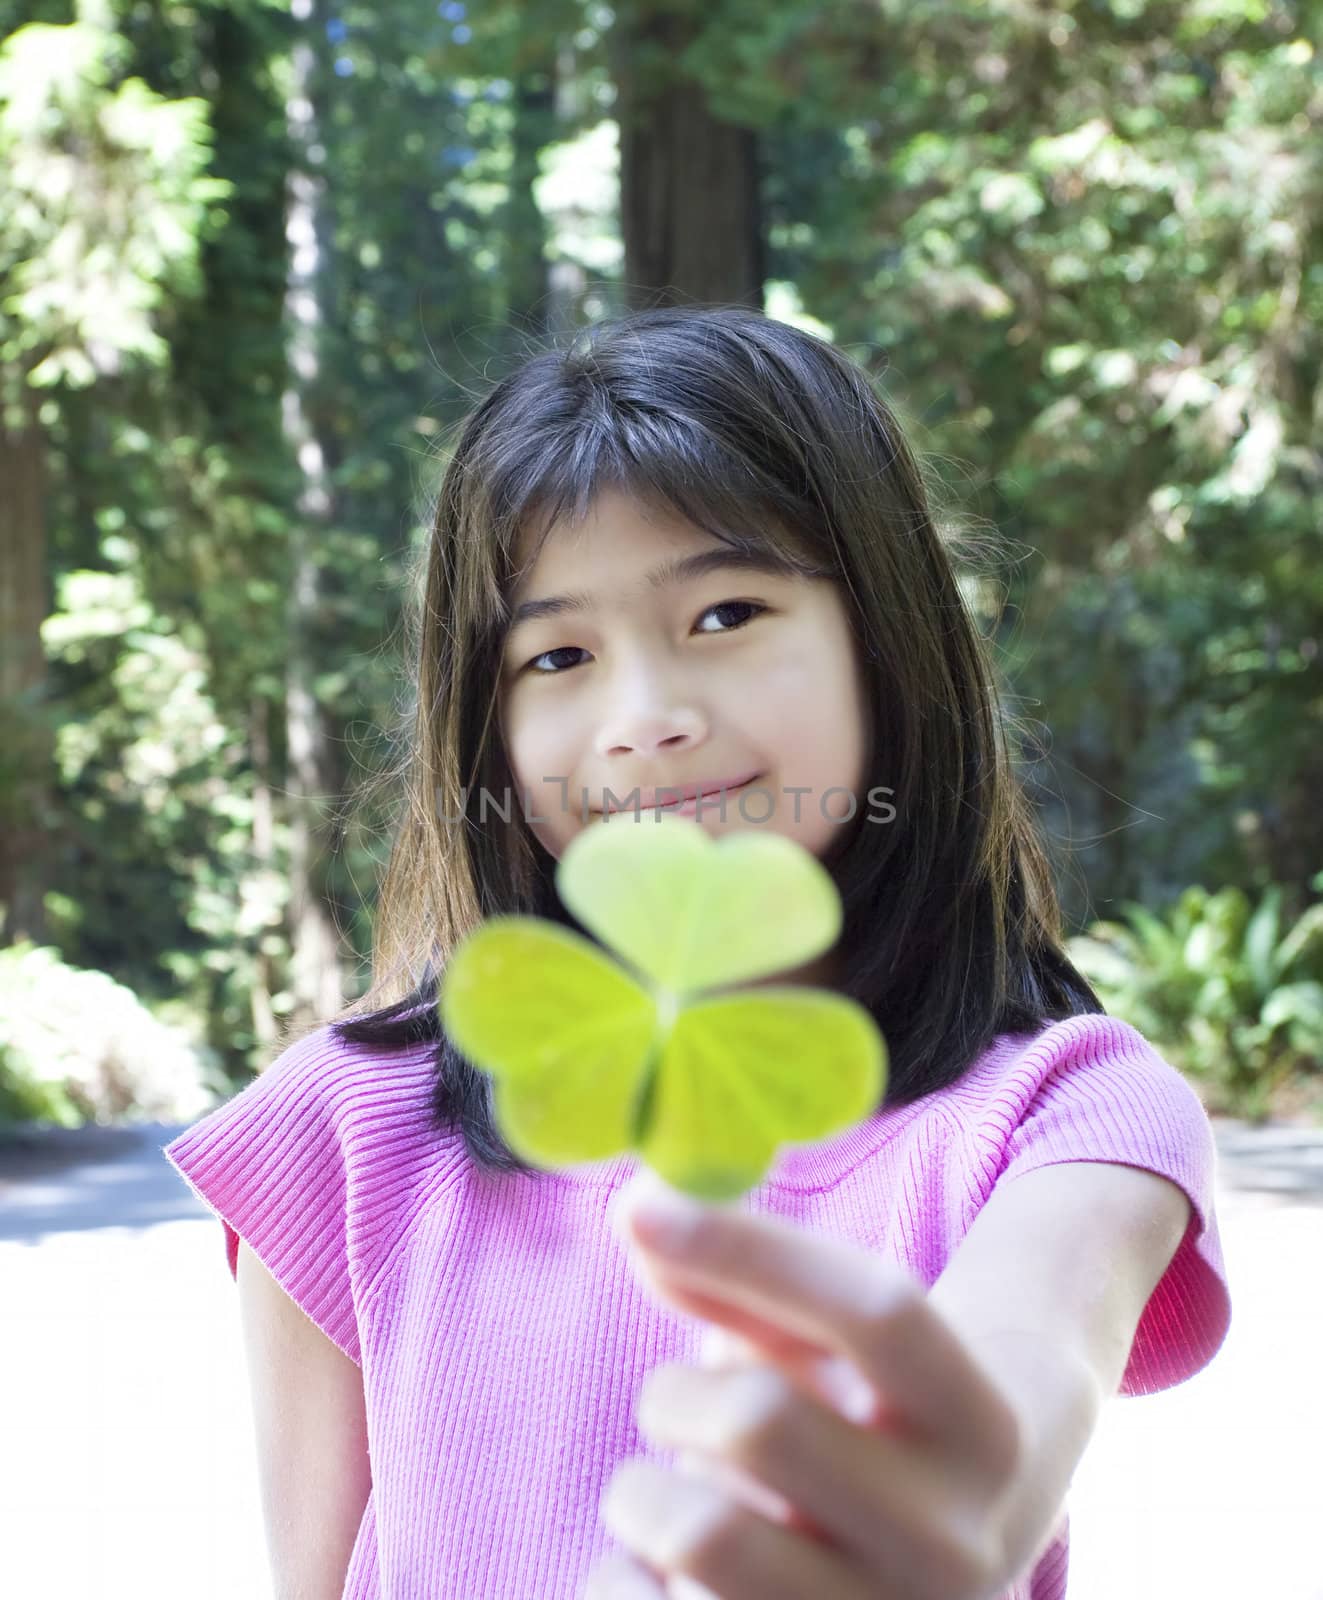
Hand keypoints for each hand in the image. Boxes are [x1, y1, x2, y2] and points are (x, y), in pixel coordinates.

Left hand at [583, 1172, 1025, 1599]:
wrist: (927, 1595)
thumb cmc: (853, 1439)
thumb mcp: (834, 1357)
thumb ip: (743, 1282)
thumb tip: (641, 1210)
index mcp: (982, 1429)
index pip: (880, 1309)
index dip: (749, 1244)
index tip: (641, 1206)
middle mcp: (953, 1546)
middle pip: (759, 1423)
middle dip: (677, 1396)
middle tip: (675, 1408)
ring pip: (696, 1533)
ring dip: (646, 1495)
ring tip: (680, 1498)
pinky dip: (624, 1580)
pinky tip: (667, 1581)